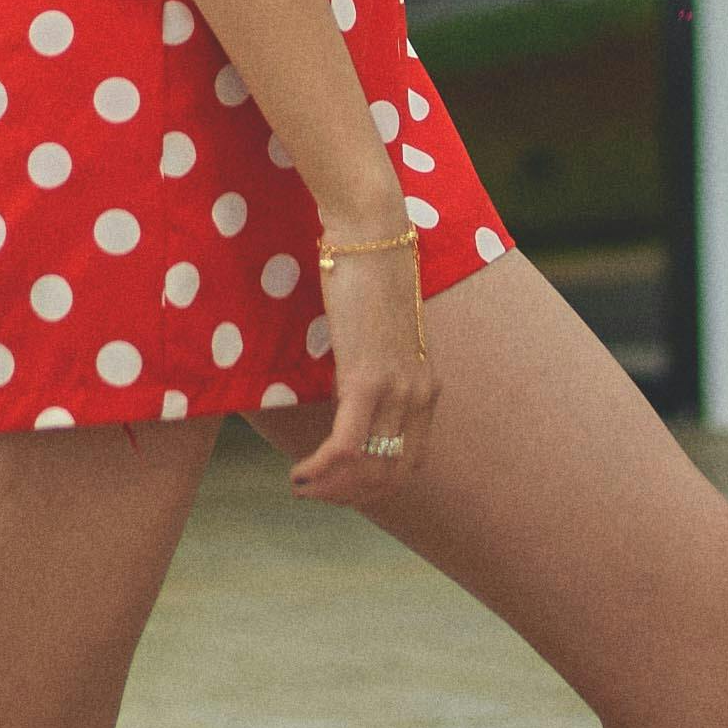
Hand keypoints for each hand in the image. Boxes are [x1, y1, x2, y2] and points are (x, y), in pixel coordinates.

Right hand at [284, 234, 436, 508]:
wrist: (369, 232)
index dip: (375, 487)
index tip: (340, 487)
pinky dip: (321, 469)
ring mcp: (398, 388)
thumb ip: (375, 366)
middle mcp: (420, 393)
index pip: (413, 463)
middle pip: (393, 475)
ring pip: (369, 469)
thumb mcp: (380, 332)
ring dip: (331, 488)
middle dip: (351, 496)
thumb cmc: (367, 273)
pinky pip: (346, 447)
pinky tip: (299, 472)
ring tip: (301, 485)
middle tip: (313, 492)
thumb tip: (350, 392)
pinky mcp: (367, 378)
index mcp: (428, 386)